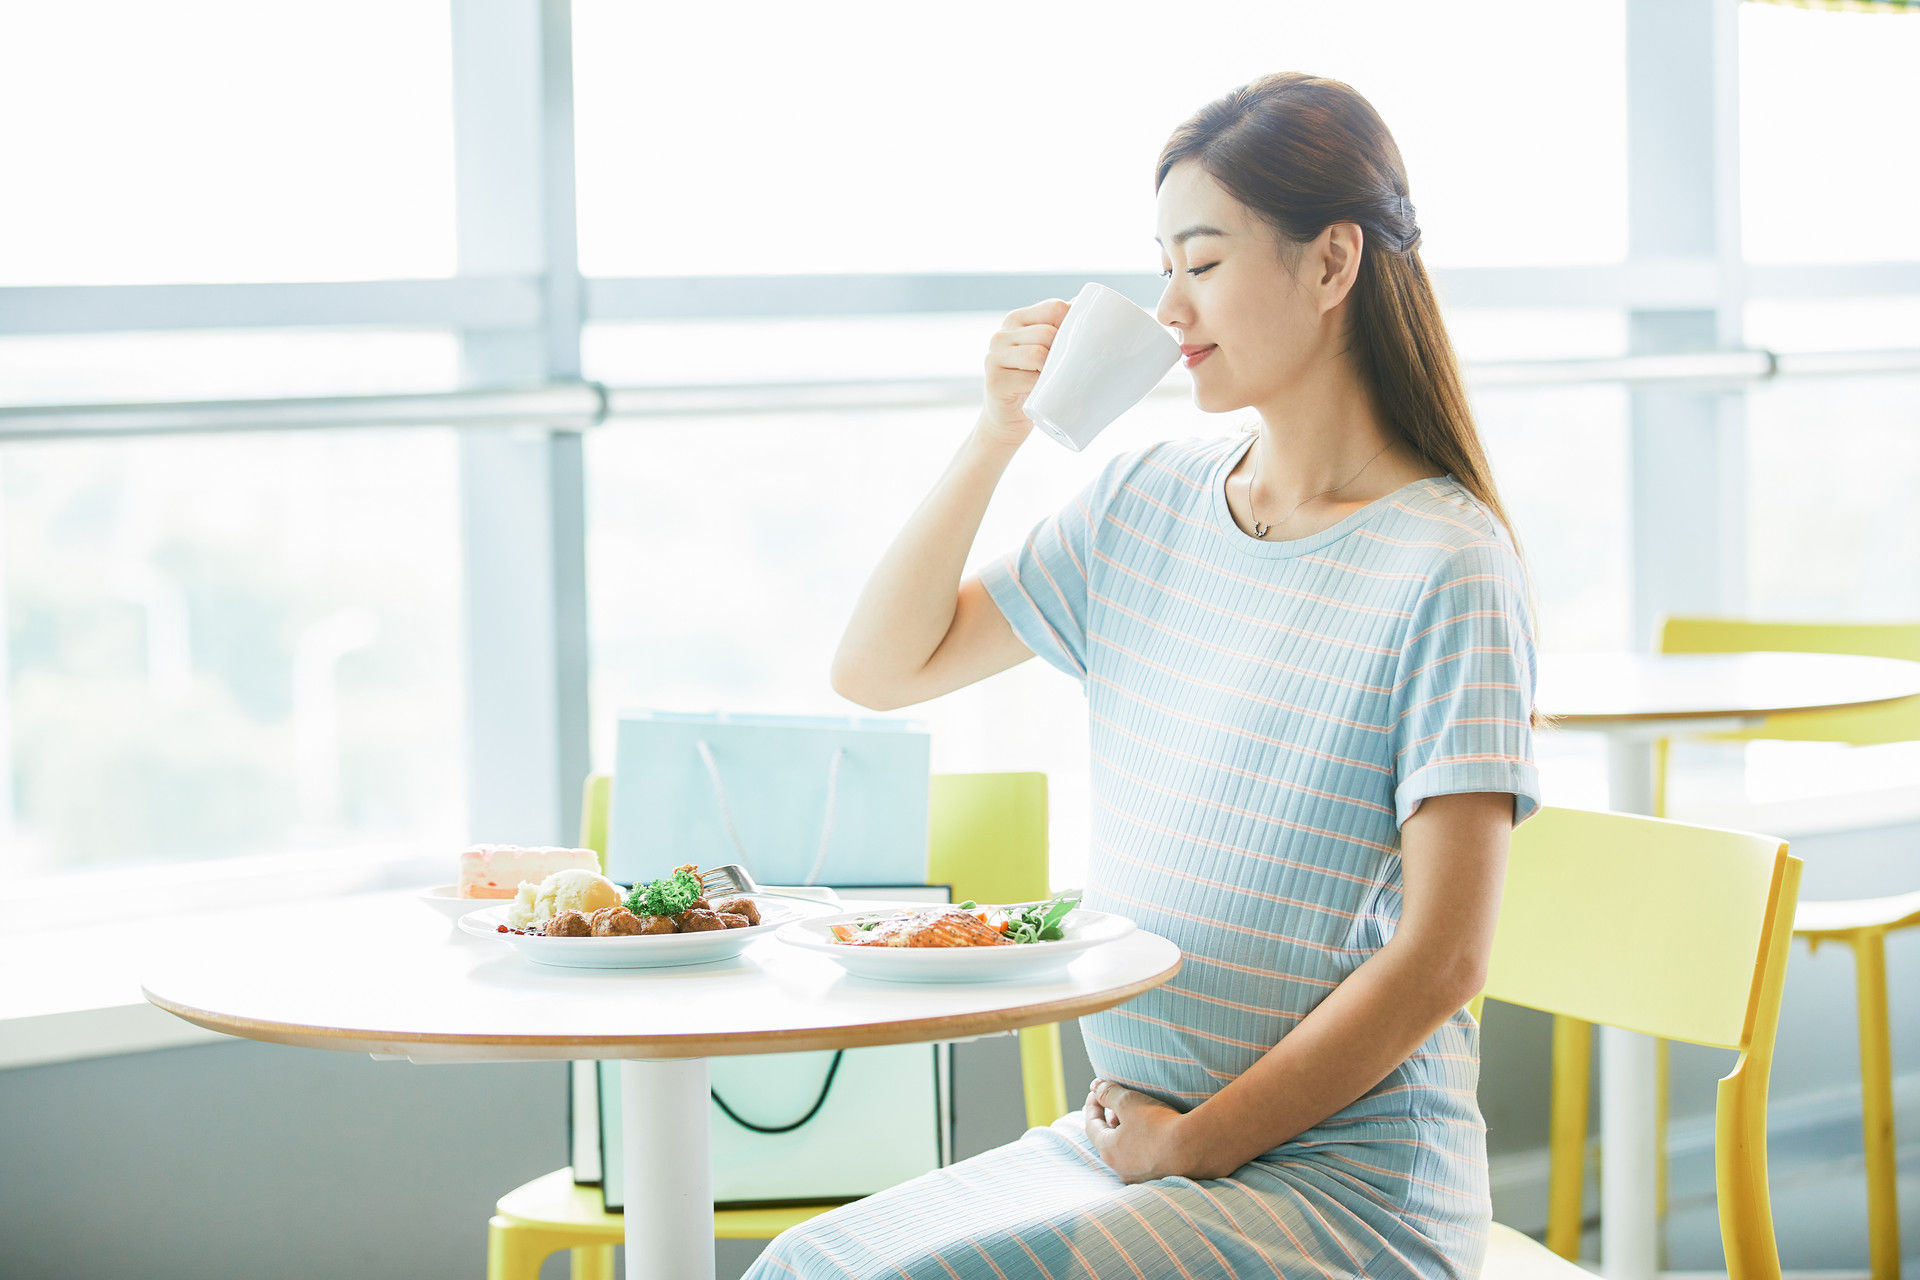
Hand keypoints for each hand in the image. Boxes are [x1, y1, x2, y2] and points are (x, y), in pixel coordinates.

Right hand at [978, 297, 1071, 445]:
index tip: (1078, 344)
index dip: (1072, 324)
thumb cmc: (1033, 383)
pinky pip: (1029, 378)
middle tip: (1065, 370)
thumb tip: (1099, 308)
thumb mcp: (1045, 351)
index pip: (1054, 308)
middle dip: (1063, 352)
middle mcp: (1001, 335)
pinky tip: (1042, 393)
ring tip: (1052, 381)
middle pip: (1048, 332)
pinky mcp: (994, 381)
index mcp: (1017, 320)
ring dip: (1052, 370)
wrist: (1006, 420)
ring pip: (1038, 353)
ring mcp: (994, 357)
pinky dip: (1041, 386)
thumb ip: (1062, 330)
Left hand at [1082, 1077, 1200, 1183]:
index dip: (1092, 1104)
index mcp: (1108, 1150)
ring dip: (1126, 1133)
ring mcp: (1140, 1177)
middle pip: (1107, 1140)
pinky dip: (1142, 1144)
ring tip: (1135, 1118)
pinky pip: (1143, 1159)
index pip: (1091, 1125)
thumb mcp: (1129, 1101)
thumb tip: (1095, 1086)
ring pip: (1125, 1152)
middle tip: (1115, 1104)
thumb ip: (1108, 1093)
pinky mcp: (1159, 1178)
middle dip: (1109, 1119)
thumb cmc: (1158, 1124)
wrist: (1195, 1149)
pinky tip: (1154, 1135)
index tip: (1097, 1091)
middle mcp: (1120, 1168)